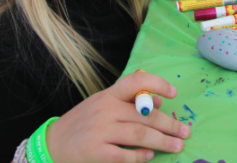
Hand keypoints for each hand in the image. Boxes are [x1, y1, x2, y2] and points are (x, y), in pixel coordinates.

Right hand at [46, 71, 189, 162]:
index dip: (157, 84)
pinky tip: (150, 156)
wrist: (51, 144)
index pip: (135, 82)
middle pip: (144, 115)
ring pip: (138, 135)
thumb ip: (129, 102)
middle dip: (169, 124)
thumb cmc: (83, 123)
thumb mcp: (103, 105)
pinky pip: (123, 155)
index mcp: (108, 95)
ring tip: (177, 146)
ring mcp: (99, 131)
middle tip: (186, 132)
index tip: (174, 94)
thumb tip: (159, 102)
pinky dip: (140, 157)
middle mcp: (105, 110)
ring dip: (162, 141)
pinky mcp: (94, 152)